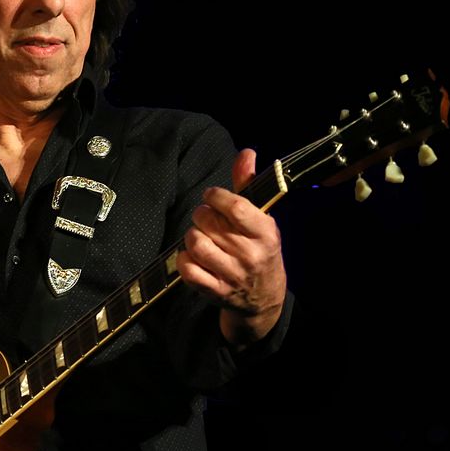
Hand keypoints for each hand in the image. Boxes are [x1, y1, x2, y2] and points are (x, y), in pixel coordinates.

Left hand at [178, 148, 286, 348]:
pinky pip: (188, 269)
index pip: (235, 206)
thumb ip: (249, 185)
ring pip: (196, 243)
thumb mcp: (261, 218)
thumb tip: (247, 153)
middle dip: (201, 214)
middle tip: (206, 218)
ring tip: (200, 236)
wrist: (264, 297)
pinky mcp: (215, 291)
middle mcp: (250, 254)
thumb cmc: (260, 249)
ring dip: (192, 236)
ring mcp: (232, 274)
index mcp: (265, 233)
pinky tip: (193, 255)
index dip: (216, 196)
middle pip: (208, 222)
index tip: (211, 196)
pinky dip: (184, 259)